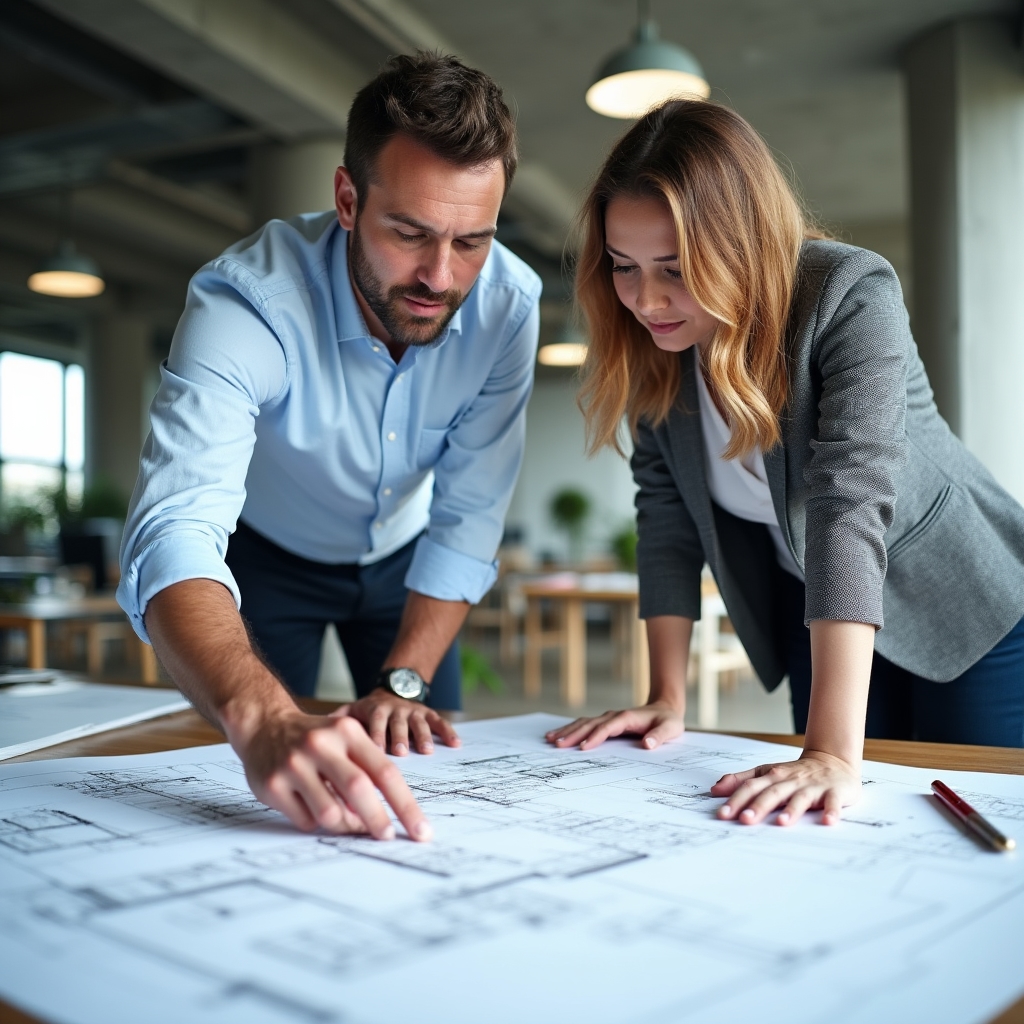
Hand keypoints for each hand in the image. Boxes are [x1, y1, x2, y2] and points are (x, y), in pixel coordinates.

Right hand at [229, 707, 431, 840]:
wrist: (264, 724)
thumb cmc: (315, 739)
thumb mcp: (345, 740)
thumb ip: (365, 771)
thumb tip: (384, 818)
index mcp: (347, 732)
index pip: (384, 772)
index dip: (405, 805)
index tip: (420, 831)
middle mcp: (320, 745)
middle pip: (358, 790)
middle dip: (377, 820)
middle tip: (387, 837)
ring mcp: (294, 765)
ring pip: (331, 813)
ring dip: (344, 826)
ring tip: (346, 822)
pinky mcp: (273, 785)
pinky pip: (306, 821)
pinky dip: (316, 823)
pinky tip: (312, 807)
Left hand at [335, 688, 460, 756]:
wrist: (394, 688)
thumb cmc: (368, 711)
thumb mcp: (352, 712)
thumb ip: (337, 722)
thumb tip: (314, 737)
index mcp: (375, 710)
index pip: (375, 722)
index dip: (376, 735)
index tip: (376, 752)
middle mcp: (394, 709)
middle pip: (397, 723)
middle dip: (399, 737)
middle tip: (401, 753)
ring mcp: (412, 711)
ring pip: (418, 722)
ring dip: (422, 736)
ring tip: (427, 750)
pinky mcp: (428, 713)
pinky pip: (439, 721)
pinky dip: (447, 731)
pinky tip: (456, 744)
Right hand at [544, 701, 684, 750]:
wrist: (664, 708)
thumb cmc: (667, 721)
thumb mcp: (670, 728)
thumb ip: (659, 737)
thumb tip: (647, 744)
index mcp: (626, 718)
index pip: (607, 728)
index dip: (595, 737)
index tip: (582, 748)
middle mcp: (613, 716)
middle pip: (589, 724)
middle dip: (573, 734)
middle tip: (556, 744)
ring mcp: (607, 718)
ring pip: (583, 723)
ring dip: (567, 731)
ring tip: (550, 739)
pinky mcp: (605, 723)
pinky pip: (585, 725)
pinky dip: (570, 729)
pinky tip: (558, 735)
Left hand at [711, 749, 860, 825]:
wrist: (832, 761)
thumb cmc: (795, 773)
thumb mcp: (767, 772)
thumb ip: (741, 780)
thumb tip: (715, 789)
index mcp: (773, 776)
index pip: (751, 787)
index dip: (736, 799)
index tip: (722, 814)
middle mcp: (791, 781)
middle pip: (772, 793)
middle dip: (758, 806)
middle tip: (744, 820)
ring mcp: (813, 787)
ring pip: (800, 798)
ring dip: (792, 810)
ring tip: (781, 823)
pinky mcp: (834, 792)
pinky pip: (834, 802)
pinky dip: (832, 811)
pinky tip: (828, 821)